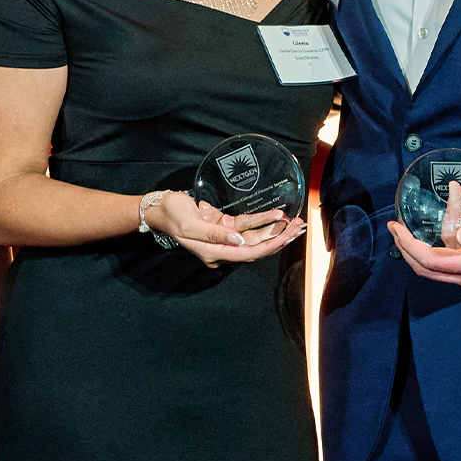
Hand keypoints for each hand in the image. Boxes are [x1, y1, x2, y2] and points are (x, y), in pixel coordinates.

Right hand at [144, 190, 304, 267]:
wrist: (161, 206)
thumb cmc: (173, 216)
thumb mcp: (191, 226)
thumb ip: (215, 235)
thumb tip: (238, 240)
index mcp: (214, 253)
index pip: (249, 253)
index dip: (270, 246)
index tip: (287, 237)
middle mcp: (223, 248)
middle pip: (257, 247)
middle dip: (279, 238)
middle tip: (299, 228)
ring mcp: (225, 237)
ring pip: (256, 236)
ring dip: (275, 229)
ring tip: (295, 222)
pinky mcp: (224, 225)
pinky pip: (247, 224)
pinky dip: (262, 220)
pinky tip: (277, 214)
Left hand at [387, 196, 460, 290]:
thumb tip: (460, 236)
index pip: (430, 261)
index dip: (408, 246)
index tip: (396, 227)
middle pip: (427, 269)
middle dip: (406, 250)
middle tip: (395, 228)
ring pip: (436, 268)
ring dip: (418, 250)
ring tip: (407, 230)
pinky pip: (449, 261)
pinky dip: (437, 246)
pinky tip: (435, 229)